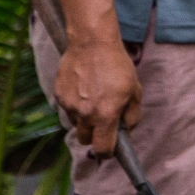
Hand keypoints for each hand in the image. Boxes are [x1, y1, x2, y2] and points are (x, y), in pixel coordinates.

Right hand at [53, 36, 141, 156]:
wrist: (92, 43)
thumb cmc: (117, 65)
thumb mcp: (134, 90)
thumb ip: (133, 114)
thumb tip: (128, 130)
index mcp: (105, 115)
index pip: (102, 149)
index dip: (108, 152)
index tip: (111, 147)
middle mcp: (85, 114)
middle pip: (85, 140)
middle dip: (94, 135)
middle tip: (102, 121)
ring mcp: (69, 105)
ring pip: (75, 124)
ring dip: (83, 119)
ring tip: (93, 99)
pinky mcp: (59, 95)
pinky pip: (67, 109)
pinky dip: (74, 105)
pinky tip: (82, 89)